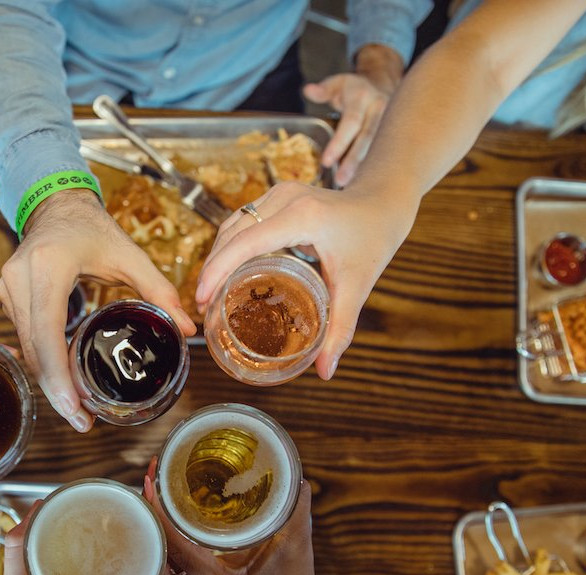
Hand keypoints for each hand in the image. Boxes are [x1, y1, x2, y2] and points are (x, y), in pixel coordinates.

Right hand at [0, 189, 195, 431]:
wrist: (56, 204)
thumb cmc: (92, 228)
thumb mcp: (129, 255)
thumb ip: (160, 290)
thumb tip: (188, 327)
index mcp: (48, 268)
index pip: (48, 334)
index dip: (58, 376)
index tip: (73, 409)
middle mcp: (19, 279)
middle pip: (35, 350)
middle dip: (56, 391)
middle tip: (81, 423)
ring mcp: (7, 288)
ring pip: (27, 347)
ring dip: (50, 378)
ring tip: (77, 408)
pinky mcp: (6, 296)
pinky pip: (25, 337)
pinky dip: (44, 360)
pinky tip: (63, 380)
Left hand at [142, 458, 315, 574]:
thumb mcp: (297, 549)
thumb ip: (297, 515)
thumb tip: (299, 480)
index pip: (179, 548)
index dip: (162, 517)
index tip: (153, 486)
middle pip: (163, 550)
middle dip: (153, 513)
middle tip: (149, 476)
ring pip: (161, 556)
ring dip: (155, 523)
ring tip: (151, 486)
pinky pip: (168, 560)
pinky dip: (163, 534)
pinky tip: (159, 508)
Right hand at [194, 181, 417, 378]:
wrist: (384, 201)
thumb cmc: (374, 239)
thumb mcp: (358, 285)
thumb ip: (340, 328)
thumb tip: (325, 371)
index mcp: (302, 216)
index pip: (246, 243)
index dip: (217, 270)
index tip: (201, 299)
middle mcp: (285, 197)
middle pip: (231, 233)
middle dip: (211, 268)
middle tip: (201, 306)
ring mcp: (279, 192)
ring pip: (232, 224)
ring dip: (216, 256)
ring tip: (208, 292)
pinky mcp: (277, 195)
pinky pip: (242, 221)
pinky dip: (229, 246)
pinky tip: (225, 272)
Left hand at [303, 72, 390, 186]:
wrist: (383, 86)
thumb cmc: (353, 90)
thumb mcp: (337, 84)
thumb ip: (323, 90)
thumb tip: (308, 90)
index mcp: (363, 98)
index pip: (351, 122)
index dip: (339, 143)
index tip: (326, 162)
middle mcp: (380, 108)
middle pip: (367, 138)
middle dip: (354, 161)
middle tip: (341, 182)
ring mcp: (392, 121)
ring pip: (380, 148)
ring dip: (367, 168)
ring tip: (353, 187)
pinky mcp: (397, 132)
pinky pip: (385, 151)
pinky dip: (375, 168)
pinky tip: (365, 184)